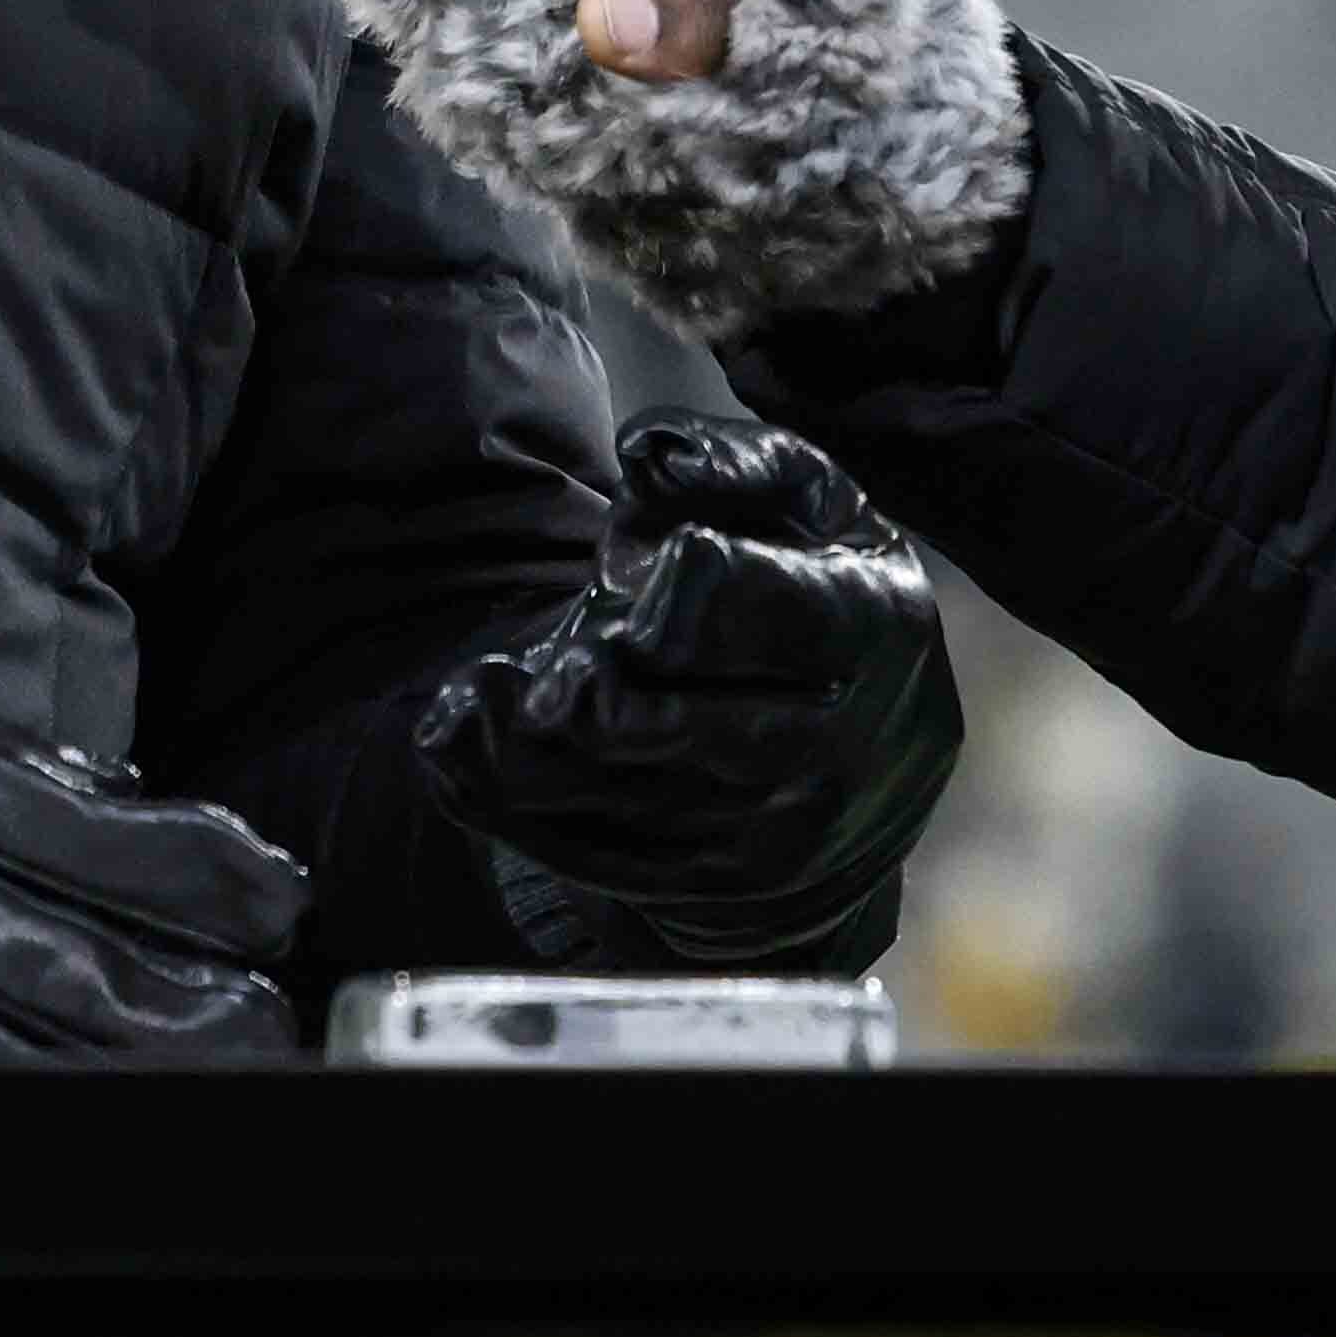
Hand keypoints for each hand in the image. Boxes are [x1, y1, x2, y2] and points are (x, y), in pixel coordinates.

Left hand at [419, 414, 961, 972]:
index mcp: (871, 622)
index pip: (753, 609)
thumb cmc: (820, 596)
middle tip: (530, 671)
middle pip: (668, 725)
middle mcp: (835, 741)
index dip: (682, 589)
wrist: (879, 765)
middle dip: (581, 694)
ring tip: (465, 700)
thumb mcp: (814, 508)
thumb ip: (737, 460)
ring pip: (612, 798)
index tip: (644, 566)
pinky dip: (506, 804)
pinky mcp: (714, 883)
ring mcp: (774, 829)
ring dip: (512, 751)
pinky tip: (457, 753)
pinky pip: (589, 854)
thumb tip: (648, 453)